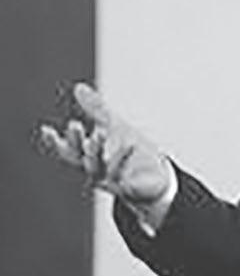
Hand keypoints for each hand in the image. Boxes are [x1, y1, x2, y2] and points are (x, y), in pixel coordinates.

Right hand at [39, 83, 171, 205]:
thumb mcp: (113, 127)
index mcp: (89, 157)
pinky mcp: (132, 188)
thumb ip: (96, 110)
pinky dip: (128, 163)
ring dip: (98, 151)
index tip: (46, 129)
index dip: (55, 142)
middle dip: (77, 142)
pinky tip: (131, 146)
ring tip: (101, 133)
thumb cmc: (130, 150)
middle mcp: (97, 171)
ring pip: (102, 168)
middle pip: (81, 158)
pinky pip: (129, 179)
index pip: (68, 151)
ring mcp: (113, 181)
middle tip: (74, 125)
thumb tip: (78, 88)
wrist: (156, 176)